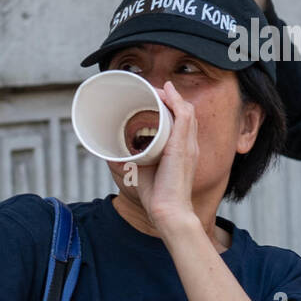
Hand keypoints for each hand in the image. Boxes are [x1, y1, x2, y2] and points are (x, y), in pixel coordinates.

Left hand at [132, 81, 198, 231]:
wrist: (168, 212)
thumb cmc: (157, 197)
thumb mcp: (141, 173)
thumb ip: (129, 162)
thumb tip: (110, 156)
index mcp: (184, 152)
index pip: (184, 123)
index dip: (173, 108)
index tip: (157, 100)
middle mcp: (190, 146)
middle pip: (187, 112)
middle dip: (172, 98)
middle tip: (154, 91)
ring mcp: (189, 145)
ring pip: (186, 110)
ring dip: (172, 96)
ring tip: (157, 89)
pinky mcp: (183, 146)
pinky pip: (185, 115)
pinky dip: (176, 101)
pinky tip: (166, 92)